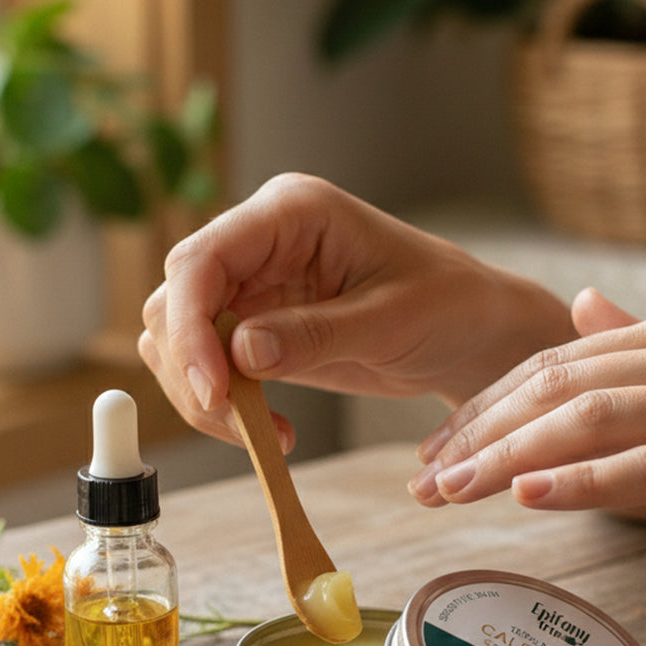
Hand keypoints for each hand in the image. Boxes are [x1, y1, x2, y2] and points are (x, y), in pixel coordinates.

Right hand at [139, 174, 571, 448]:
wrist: (469, 332)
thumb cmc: (447, 305)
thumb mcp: (392, 321)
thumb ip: (317, 334)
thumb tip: (241, 352)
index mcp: (290, 213)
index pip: (201, 260)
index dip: (191, 325)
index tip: (215, 389)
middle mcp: (258, 242)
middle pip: (176, 303)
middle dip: (194, 370)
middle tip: (242, 425)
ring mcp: (252, 285)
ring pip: (178, 340)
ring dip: (203, 395)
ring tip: (266, 433)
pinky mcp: (255, 328)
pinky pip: (208, 368)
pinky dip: (223, 406)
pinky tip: (269, 430)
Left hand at [410, 288, 645, 562]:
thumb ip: (645, 345)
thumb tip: (580, 309)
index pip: (557, 362)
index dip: (487, 403)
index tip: (438, 444)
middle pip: (561, 386)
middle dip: (480, 431)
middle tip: (424, 475)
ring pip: (594, 420)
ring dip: (509, 457)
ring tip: (452, 489)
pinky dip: (585, 480)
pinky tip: (530, 495)